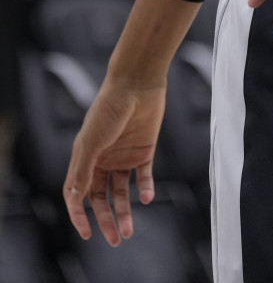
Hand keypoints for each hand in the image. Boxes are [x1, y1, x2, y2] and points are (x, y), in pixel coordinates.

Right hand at [63, 79, 165, 244]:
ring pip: (121, 192)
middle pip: (101, 198)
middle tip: (115, 239)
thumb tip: (73, 200)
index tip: (87, 234)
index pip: (78, 194)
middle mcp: (103, 160)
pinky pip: (144, 177)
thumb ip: (83, 171)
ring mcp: (124, 156)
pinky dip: (145, 189)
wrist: (137, 84)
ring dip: (125, 211)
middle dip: (106, 220)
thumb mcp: (91, 142)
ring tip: (129, 231)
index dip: (79, 215)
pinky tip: (146, 198)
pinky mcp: (144, 151)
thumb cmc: (108, 109)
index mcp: (85, 159)